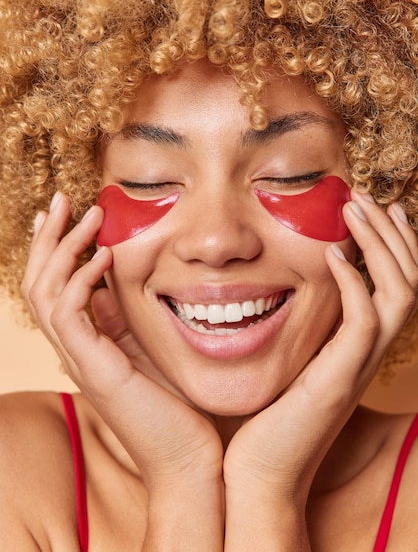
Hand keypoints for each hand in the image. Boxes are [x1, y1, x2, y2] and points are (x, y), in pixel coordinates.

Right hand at [21, 192, 222, 492]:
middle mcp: (76, 348)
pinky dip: (80, 281)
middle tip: (61, 199)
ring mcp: (81, 359)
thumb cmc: (176, 409)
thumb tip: (119, 284)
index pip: (55, 286)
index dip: (57, 247)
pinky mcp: (94, 369)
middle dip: (49, 237)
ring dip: (62, 249)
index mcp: (88, 342)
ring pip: (45, 293)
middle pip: (39, 283)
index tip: (71, 212)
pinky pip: (69, 315)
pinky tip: (102, 258)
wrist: (188, 461)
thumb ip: (128, 320)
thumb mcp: (151, 350)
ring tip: (87, 216)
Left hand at [223, 192, 417, 546]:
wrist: (262, 473)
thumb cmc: (270, 417)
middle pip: (411, 281)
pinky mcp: (339, 377)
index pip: (398, 285)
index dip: (397, 245)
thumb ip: (304, 328)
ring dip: (381, 246)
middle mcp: (369, 353)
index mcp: (359, 347)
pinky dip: (355, 282)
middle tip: (368, 198)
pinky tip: (333, 255)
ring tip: (356, 209)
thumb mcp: (294, 361)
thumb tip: (290, 290)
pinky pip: (364, 320)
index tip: (378, 210)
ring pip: (400, 293)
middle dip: (393, 234)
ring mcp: (359, 366)